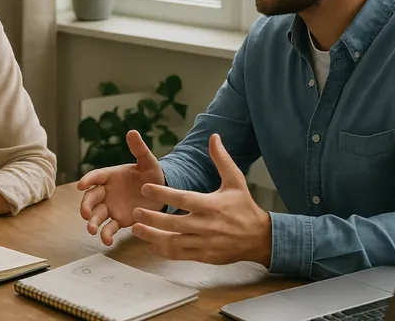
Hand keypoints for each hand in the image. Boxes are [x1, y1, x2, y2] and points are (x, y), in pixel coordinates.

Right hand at [77, 130, 165, 245]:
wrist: (161, 193)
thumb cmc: (153, 174)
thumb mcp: (148, 161)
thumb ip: (139, 149)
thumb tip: (132, 132)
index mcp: (111, 175)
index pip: (96, 177)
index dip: (88, 180)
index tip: (81, 185)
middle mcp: (107, 192)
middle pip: (91, 198)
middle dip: (86, 206)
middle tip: (85, 213)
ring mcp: (111, 207)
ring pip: (97, 215)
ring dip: (92, 222)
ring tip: (92, 230)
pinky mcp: (119, 220)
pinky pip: (109, 228)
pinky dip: (106, 234)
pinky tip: (107, 240)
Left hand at [131, 134, 272, 266]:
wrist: (259, 238)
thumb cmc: (244, 207)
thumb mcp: (236, 181)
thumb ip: (222, 159)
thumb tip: (213, 137)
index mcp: (212, 205)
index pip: (183, 199)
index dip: (163, 193)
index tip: (145, 187)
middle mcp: (207, 225)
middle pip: (174, 223)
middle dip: (152, 218)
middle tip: (135, 211)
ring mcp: (205, 243)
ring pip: (174, 242)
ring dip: (152, 236)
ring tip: (136, 228)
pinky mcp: (204, 256)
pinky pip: (180, 255)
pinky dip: (164, 251)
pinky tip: (152, 244)